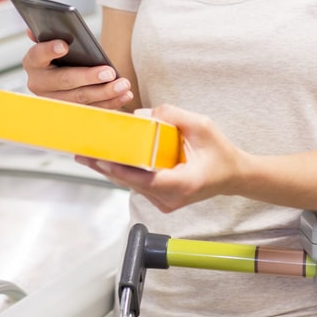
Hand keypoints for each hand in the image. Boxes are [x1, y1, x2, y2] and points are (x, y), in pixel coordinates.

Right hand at [22, 37, 133, 109]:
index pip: (38, 54)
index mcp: (33, 62)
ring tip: (123, 84)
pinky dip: (110, 102)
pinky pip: (92, 108)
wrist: (56, 74)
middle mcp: (39, 84)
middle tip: (109, 72)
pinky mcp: (70, 111)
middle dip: (88, 77)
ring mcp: (54, 100)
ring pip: (80, 99)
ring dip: (105, 93)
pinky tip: (125, 95)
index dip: (49, 50)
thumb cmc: (57, 53)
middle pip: (64, 80)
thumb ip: (48, 33)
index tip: (64, 45)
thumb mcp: (50, 41)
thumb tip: (42, 27)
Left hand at [76, 104, 244, 212]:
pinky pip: (137, 184)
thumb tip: (141, 114)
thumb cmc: (219, 152)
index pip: (147, 180)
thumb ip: (173, 116)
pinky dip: (122, 171)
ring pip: (132, 185)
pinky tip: (106, 160)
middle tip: (84, 153)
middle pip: (132, 183)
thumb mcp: (202, 125)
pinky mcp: (161, 199)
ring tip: (88, 155)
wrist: (233, 175)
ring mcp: (165, 202)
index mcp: (183, 183)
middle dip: (107, 167)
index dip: (123, 171)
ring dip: (111, 169)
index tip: (103, 160)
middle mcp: (171, 198)